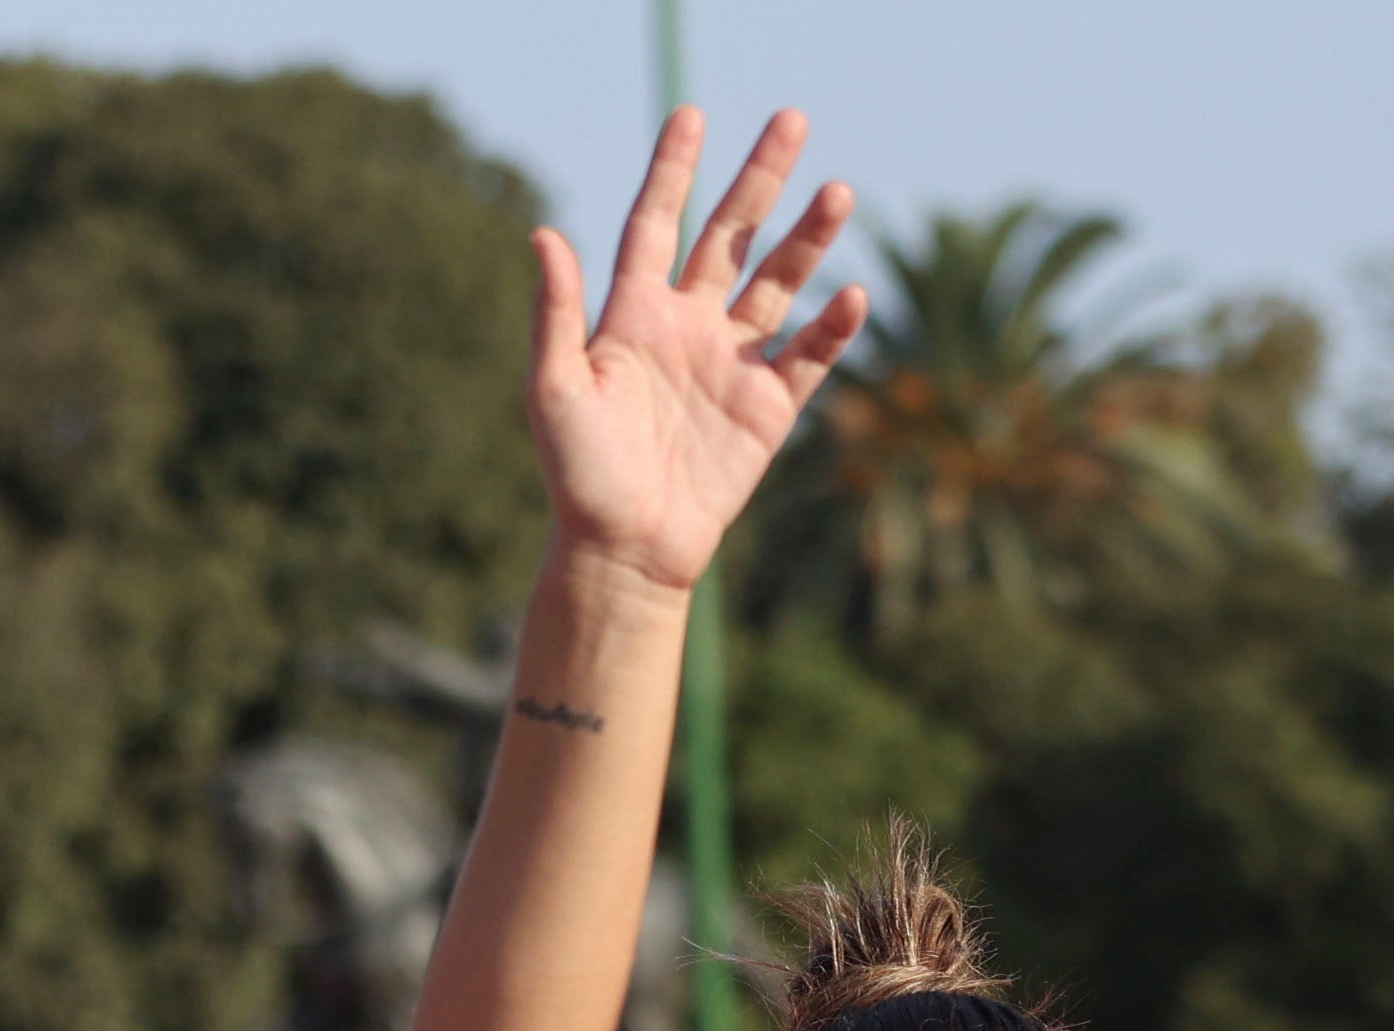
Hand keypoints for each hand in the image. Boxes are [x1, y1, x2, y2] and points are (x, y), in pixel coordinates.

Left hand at [528, 109, 866, 598]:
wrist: (625, 551)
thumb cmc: (578, 475)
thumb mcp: (554, 389)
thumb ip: (556, 312)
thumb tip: (543, 233)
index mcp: (633, 317)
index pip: (657, 225)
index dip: (673, 171)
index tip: (691, 116)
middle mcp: (687, 329)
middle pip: (731, 237)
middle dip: (760, 179)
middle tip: (791, 120)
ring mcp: (732, 366)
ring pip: (778, 285)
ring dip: (808, 240)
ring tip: (837, 190)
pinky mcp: (767, 410)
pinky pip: (807, 357)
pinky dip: (832, 327)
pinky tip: (849, 295)